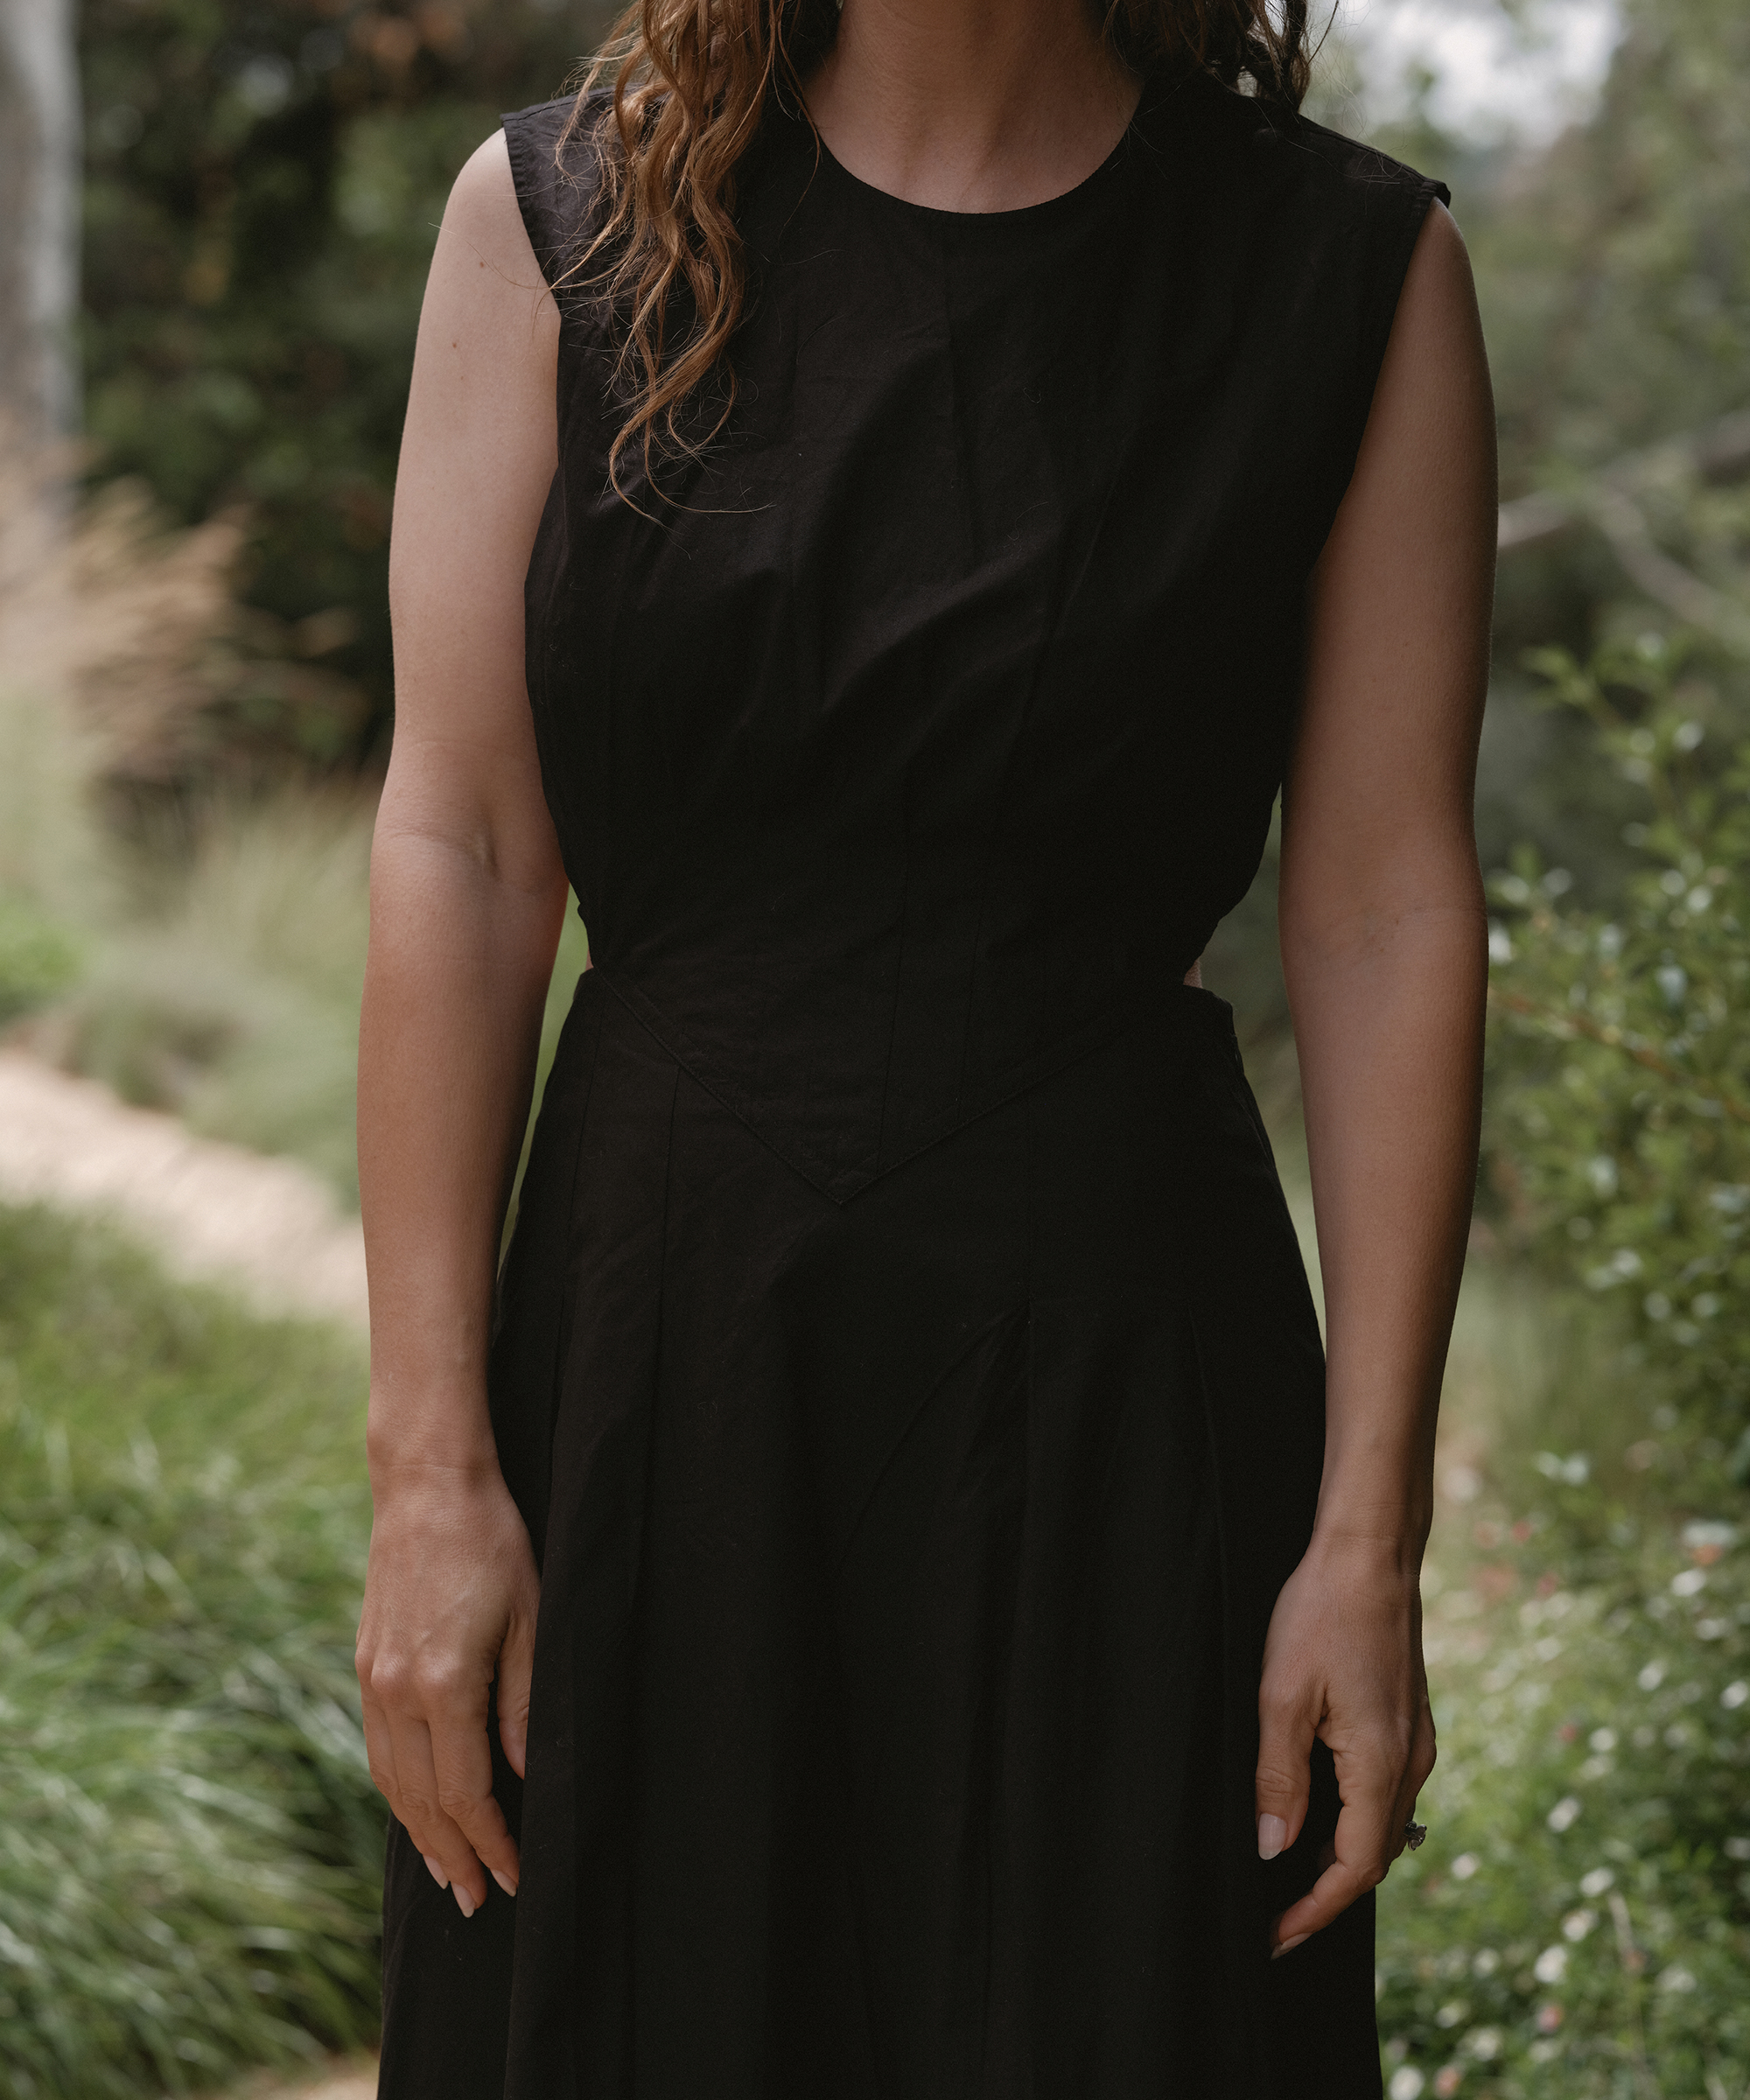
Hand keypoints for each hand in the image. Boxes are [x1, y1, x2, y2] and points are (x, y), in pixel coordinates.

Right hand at [355, 1461, 539, 1916]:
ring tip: (445, 1870)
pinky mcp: (365, 1664)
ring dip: (418, 1832)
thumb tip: (523, 1776)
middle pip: (422, 1800)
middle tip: (475, 1901)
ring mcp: (373, 1680)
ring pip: (392, 1780)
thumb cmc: (494, 1544)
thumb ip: (524, 1705)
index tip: (514, 1876)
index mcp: (443, 1686)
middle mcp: (397, 1693)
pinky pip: (378, 1747)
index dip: (491, 1841)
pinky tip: (415, 1805)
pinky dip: (397, 1789)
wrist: (427, 1487)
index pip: (467, 1792)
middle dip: (451, 1855)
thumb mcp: (530, 1620)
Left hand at [1254, 1533, 1436, 1954]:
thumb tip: (1273, 1849)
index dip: (1312, 1911)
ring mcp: (1417, 1744)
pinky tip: (1318, 1817)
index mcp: (1381, 1766)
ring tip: (1287, 1881)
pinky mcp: (1409, 1724)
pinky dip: (1353, 1821)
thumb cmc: (1321, 1613)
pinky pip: (1384, 1795)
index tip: (1273, 1940)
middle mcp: (1411, 1764)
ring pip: (1381, 1828)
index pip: (1352, 1870)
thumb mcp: (1281, 1695)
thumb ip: (1278, 1776)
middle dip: (1323, 1896)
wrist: (1372, 1554)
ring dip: (1339, 1860)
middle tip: (1272, 1922)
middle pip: (1372, 1858)